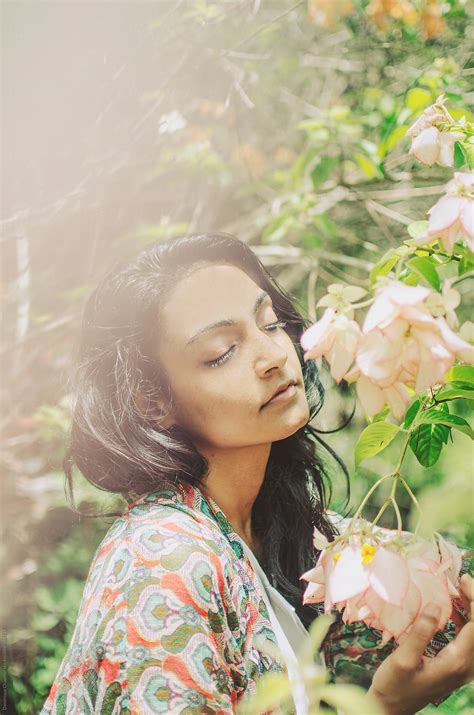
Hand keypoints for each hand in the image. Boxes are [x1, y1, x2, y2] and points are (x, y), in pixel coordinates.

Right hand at [368, 574, 473, 714]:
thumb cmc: (394, 685)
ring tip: (461, 590)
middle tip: (463, 580)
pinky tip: (457, 610)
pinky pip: (470, 641)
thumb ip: (421, 632)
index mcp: (456, 662)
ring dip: (473, 611)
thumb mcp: (403, 658)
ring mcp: (463, 669)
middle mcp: (465, 667)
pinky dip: (468, 622)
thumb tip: (435, 605)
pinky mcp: (456, 667)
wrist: (391, 709)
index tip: (463, 580)